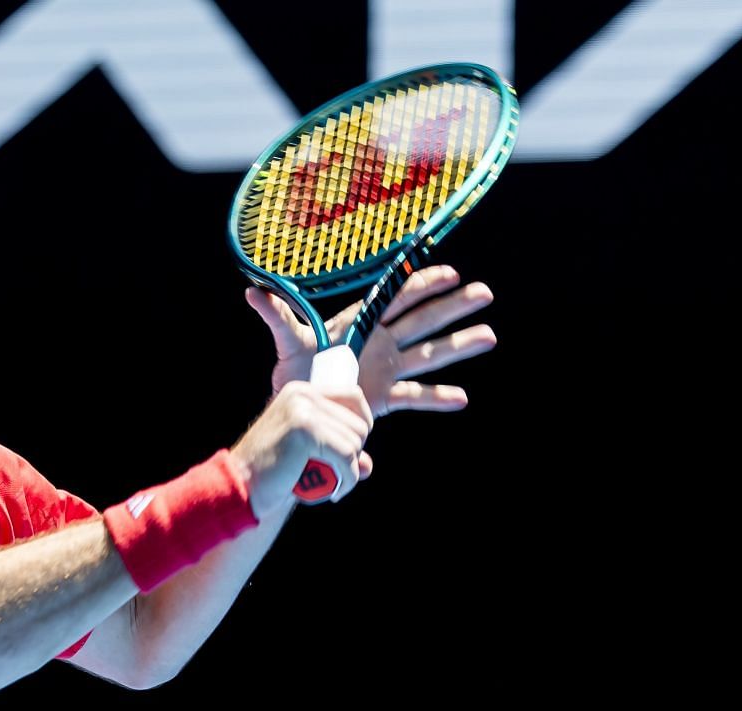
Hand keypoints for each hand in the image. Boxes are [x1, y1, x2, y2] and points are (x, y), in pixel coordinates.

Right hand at [231, 380, 375, 514]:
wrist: (237, 488)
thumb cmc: (269, 474)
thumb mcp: (306, 456)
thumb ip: (338, 454)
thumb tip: (368, 466)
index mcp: (300, 392)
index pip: (354, 397)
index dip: (361, 427)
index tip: (351, 454)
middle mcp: (302, 395)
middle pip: (359, 423)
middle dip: (354, 455)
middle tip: (333, 475)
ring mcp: (302, 411)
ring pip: (355, 441)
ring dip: (349, 471)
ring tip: (329, 485)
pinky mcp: (305, 431)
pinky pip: (347, 457)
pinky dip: (347, 479)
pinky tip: (332, 492)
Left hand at [245, 265, 497, 414]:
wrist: (296, 406)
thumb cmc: (293, 369)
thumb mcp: (287, 339)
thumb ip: (277, 316)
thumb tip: (252, 291)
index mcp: (362, 323)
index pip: (397, 297)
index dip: (423, 284)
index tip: (451, 273)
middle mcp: (380, 343)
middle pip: (422, 320)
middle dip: (452, 307)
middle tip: (485, 293)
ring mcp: (386, 370)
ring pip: (428, 354)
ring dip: (458, 345)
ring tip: (488, 336)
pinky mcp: (384, 398)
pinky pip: (415, 396)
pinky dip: (437, 397)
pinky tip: (461, 398)